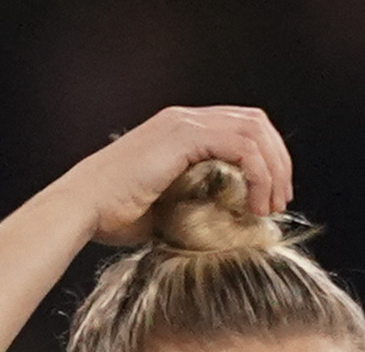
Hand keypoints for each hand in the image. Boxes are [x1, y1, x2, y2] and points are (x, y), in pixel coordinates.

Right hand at [65, 104, 289, 242]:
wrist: (84, 209)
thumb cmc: (115, 216)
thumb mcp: (168, 205)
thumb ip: (197, 200)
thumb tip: (225, 220)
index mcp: (182, 130)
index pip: (242, 127)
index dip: (267, 159)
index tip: (271, 198)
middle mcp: (185, 118)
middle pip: (256, 122)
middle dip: (278, 161)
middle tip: (280, 202)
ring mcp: (183, 123)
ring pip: (254, 130)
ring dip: (273, 170)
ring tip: (270, 207)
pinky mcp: (183, 136)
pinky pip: (241, 145)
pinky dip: (258, 174)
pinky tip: (253, 204)